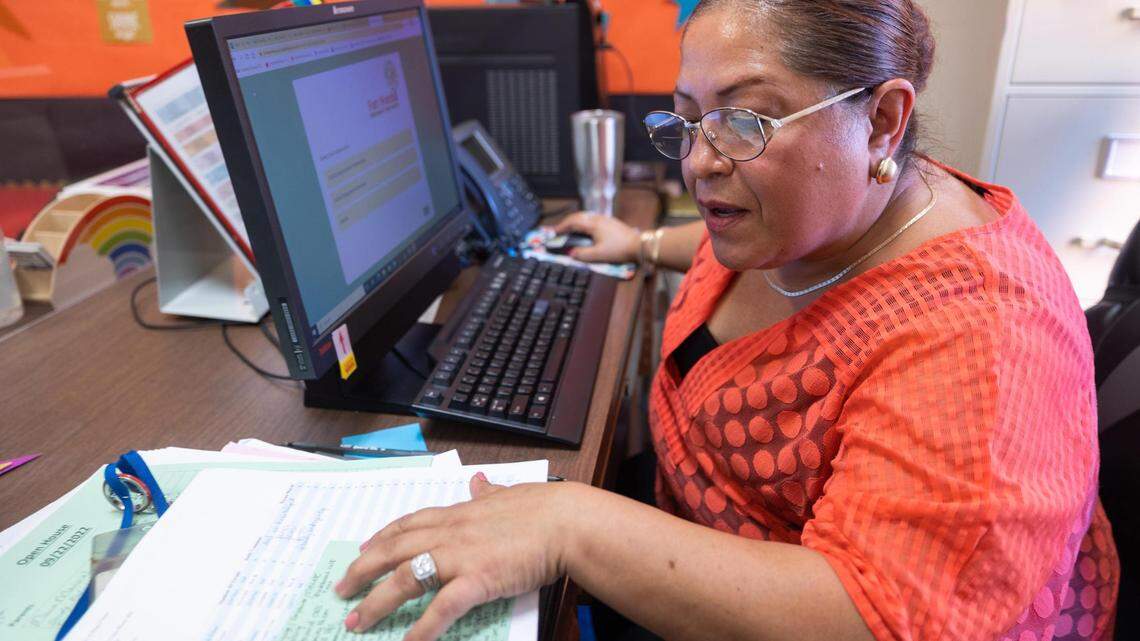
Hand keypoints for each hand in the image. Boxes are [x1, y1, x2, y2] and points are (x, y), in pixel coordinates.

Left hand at [334, 473, 579, 639]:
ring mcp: (461, 557)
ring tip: (357, 622)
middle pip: (393, 551)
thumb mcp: (508, 494)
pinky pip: (441, 608)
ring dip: (377, 602)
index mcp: (457, 514)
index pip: (408, 524)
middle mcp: (450, 533)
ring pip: (405, 578)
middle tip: (341, 590)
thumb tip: (479, 482)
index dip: (380, 539)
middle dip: (362, 572)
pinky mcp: (477, 580)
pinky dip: (422, 629)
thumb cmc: (543, 508)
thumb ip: (488, 492)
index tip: (362, 551)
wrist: (566, 522)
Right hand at [552, 212, 640, 263]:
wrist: (639, 245)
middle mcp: (598, 218)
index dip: (561, 226)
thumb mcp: (599, 255)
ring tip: (571, 230)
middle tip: (560, 230)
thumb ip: (582, 254)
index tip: (554, 232)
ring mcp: (605, 219)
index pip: (572, 222)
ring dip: (576, 222)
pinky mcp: (611, 223)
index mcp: (593, 224)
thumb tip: (571, 253)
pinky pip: (592, 219)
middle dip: (567, 222)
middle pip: (578, 216)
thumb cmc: (620, 249)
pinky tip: (586, 231)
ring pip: (586, 217)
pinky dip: (584, 224)